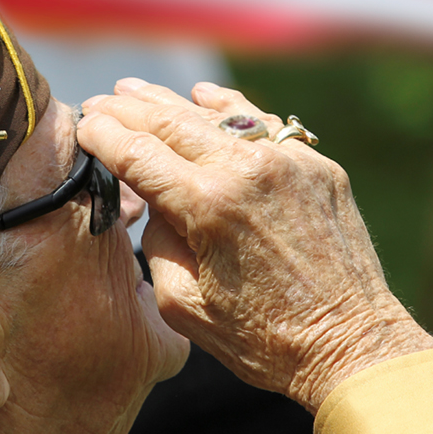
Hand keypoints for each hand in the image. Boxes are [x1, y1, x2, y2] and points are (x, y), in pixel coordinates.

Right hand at [78, 78, 432, 412]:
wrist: (349, 345)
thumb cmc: (261, 338)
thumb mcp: (183, 303)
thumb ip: (157, 241)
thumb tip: (158, 203)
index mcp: (208, 207)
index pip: (138, 154)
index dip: (103, 135)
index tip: (83, 124)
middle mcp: (247, 170)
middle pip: (170, 122)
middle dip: (127, 109)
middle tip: (99, 101)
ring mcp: (288, 161)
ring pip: (215, 115)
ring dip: (169, 100)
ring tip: (135, 88)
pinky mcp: (316, 166)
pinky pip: (262, 123)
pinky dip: (227, 107)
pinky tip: (204, 95)